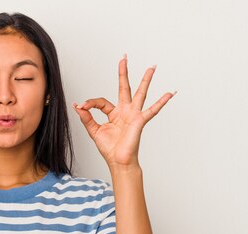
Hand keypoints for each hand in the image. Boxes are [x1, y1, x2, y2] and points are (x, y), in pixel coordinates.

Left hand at [73, 54, 174, 168]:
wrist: (118, 161)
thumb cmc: (109, 148)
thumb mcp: (94, 131)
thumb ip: (86, 117)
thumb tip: (77, 105)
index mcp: (113, 113)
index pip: (101, 102)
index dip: (90, 103)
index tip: (81, 106)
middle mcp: (125, 111)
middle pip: (124, 88)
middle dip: (123, 73)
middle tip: (124, 58)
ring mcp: (133, 114)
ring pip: (140, 93)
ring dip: (146, 80)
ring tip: (152, 67)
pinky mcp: (139, 121)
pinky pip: (152, 110)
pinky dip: (161, 102)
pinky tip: (170, 93)